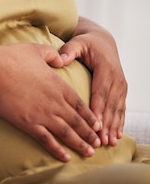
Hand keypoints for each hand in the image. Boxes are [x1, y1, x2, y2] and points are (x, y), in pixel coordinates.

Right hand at [0, 43, 101, 161]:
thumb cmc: (11, 58)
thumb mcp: (36, 50)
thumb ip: (53, 55)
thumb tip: (61, 59)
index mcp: (57, 84)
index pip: (80, 104)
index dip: (90, 116)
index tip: (98, 125)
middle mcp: (54, 101)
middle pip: (77, 121)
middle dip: (90, 134)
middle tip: (98, 143)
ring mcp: (42, 114)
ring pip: (67, 133)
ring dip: (80, 144)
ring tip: (89, 152)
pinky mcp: (29, 123)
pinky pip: (47, 140)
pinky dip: (58, 150)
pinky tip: (65, 157)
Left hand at [59, 17, 126, 146]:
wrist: (103, 41)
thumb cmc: (87, 43)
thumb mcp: (77, 42)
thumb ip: (69, 50)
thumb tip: (61, 59)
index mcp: (105, 68)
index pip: (101, 91)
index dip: (98, 108)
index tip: (93, 124)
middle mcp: (116, 78)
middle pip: (110, 104)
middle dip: (106, 124)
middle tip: (99, 140)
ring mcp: (121, 85)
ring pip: (117, 109)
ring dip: (114, 127)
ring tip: (108, 142)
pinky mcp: (122, 90)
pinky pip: (121, 108)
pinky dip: (119, 123)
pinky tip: (116, 136)